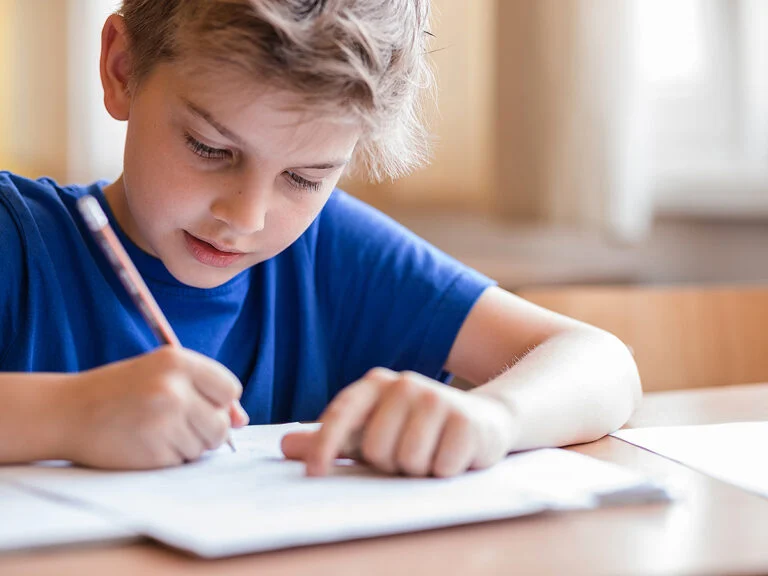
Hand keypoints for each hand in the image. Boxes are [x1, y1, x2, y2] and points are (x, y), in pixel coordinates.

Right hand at [64, 346, 248, 468]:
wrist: (68, 411)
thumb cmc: (122, 391)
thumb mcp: (163, 375)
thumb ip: (205, 391)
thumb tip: (240, 420)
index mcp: (178, 361)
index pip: (230, 389)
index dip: (219, 403)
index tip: (201, 404)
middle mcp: (174, 388)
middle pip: (221, 425)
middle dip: (206, 430)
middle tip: (176, 423)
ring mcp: (164, 421)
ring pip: (204, 447)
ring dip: (186, 445)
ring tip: (155, 430)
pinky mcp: (153, 451)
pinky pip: (181, 462)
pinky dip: (168, 458)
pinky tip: (144, 443)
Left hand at [281, 368, 516, 477]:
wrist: (483, 419)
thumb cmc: (415, 428)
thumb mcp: (371, 431)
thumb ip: (330, 439)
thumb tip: (284, 446)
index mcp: (376, 383)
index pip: (342, 413)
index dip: (324, 445)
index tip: (313, 474)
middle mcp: (405, 384)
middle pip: (376, 449)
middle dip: (389, 463)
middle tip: (406, 451)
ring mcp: (438, 399)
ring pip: (407, 461)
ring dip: (417, 469)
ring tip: (430, 453)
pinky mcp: (466, 422)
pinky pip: (439, 468)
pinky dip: (444, 471)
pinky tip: (453, 454)